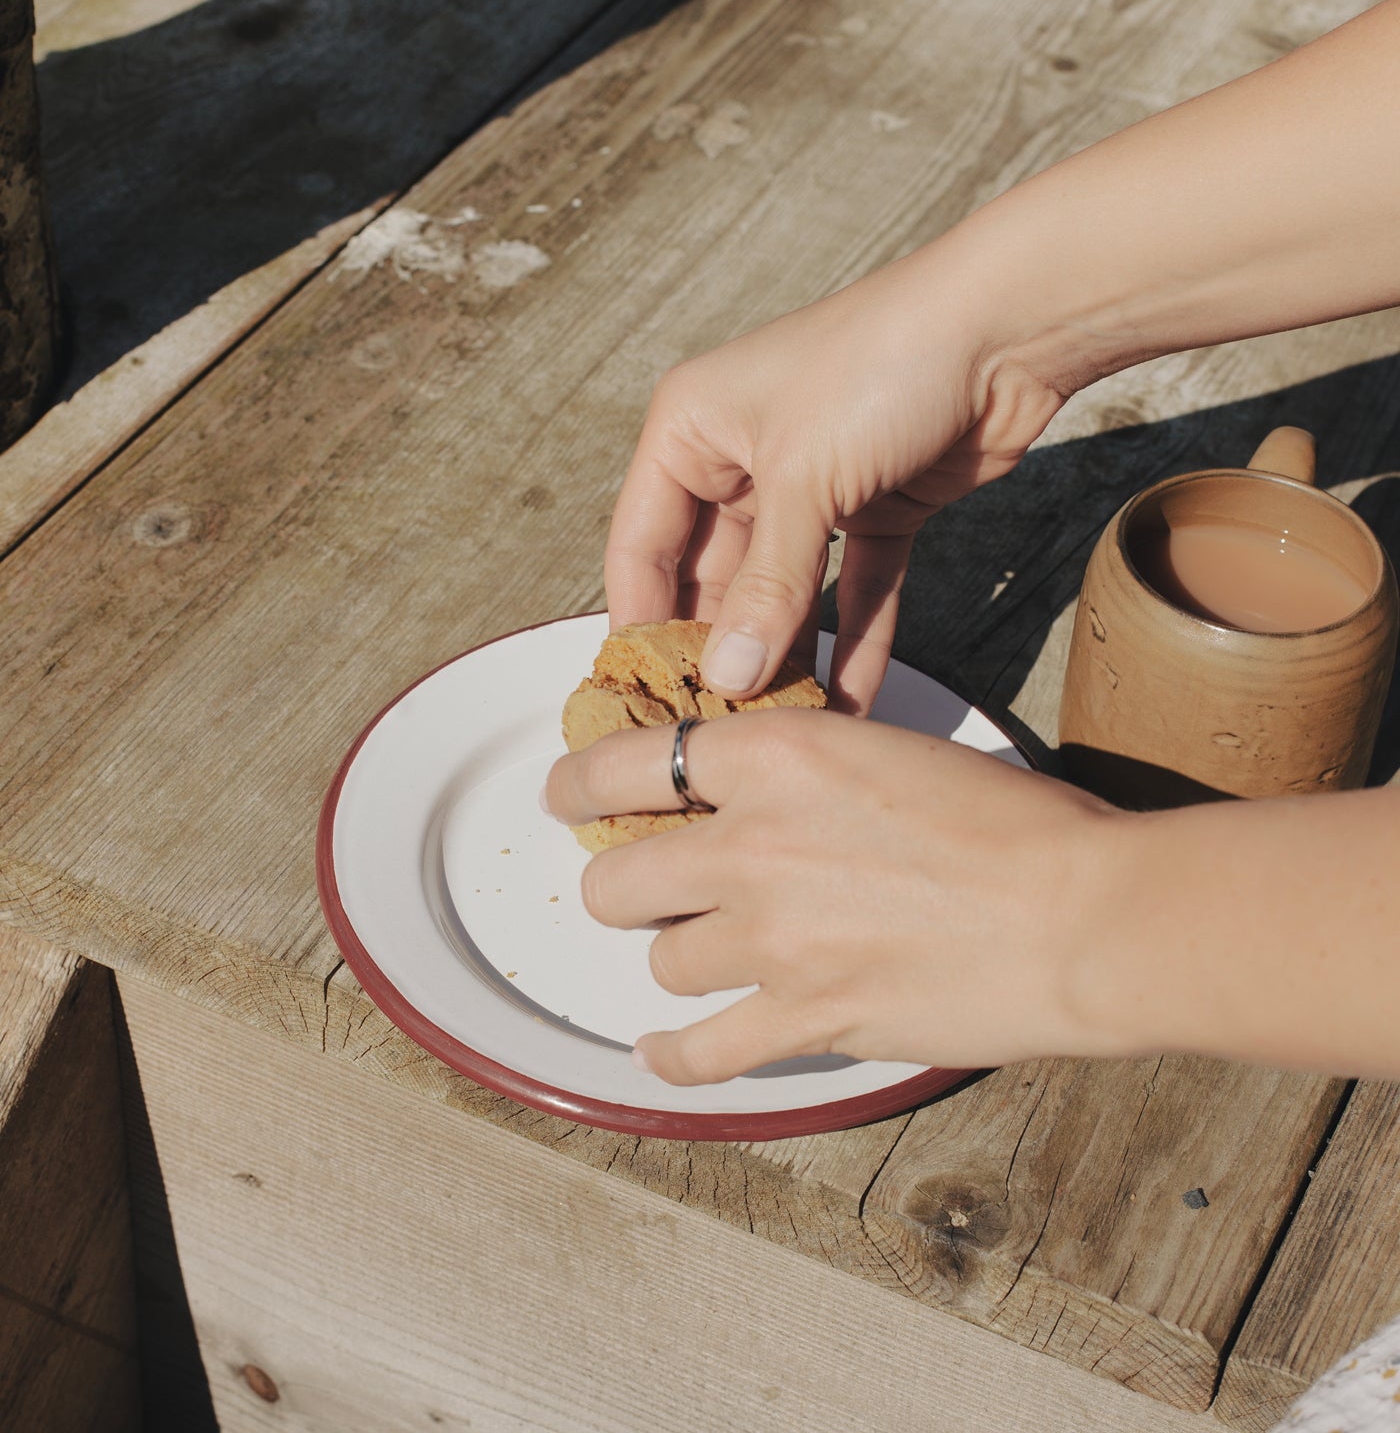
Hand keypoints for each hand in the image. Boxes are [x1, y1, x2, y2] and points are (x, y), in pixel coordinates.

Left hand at [542, 709, 1122, 1084]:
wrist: (1082, 912)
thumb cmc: (1014, 823)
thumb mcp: (890, 750)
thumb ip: (802, 768)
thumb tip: (747, 793)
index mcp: (779, 753)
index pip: (626, 763)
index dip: (577, 785)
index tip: (565, 796)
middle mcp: (754, 841)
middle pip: (616, 878)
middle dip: (622, 886)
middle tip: (645, 890)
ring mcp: (772, 938)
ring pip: (660, 962)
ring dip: (681, 959)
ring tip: (716, 956)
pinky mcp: (803, 1018)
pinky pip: (694, 1050)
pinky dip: (673, 1054)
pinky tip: (667, 1047)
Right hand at [604, 250, 1065, 712]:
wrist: (1005, 327)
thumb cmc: (881, 365)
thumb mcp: (804, 480)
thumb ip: (766, 588)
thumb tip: (729, 681)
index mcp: (690, 429)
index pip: (641, 546)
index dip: (640, 624)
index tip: (646, 701)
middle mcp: (741, 457)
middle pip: (712, 578)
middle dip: (720, 652)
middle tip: (720, 732)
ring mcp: (811, 485)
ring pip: (784, 592)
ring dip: (787, 656)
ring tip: (783, 730)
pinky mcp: (876, 507)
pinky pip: (853, 590)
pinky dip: (855, 642)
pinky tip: (854, 705)